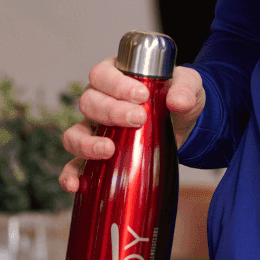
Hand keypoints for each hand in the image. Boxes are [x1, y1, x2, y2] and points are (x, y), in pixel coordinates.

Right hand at [58, 58, 205, 192]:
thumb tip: (177, 102)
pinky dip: (71, 174)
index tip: (141, 96)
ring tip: (108, 151)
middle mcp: (99, 99)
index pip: (103, 75)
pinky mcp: (97, 155)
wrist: (183, 125)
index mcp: (116, 75)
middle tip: (138, 119)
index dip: (117, 85)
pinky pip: (75, 165)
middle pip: (88, 102)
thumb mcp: (188, 85)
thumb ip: (185, 88)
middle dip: (111, 112)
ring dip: (87, 143)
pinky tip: (76, 184)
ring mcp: (94, 129)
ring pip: (75, 134)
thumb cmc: (177, 96)